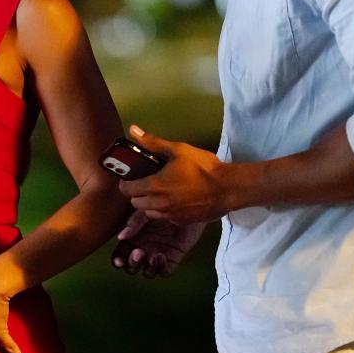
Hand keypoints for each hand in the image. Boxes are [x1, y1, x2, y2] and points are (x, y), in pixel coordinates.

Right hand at [112, 210, 205, 277]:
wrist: (187, 203)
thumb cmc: (163, 204)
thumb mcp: (145, 211)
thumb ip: (133, 224)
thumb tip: (120, 237)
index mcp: (133, 240)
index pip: (120, 256)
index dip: (118, 261)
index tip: (120, 261)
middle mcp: (144, 250)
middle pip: (132, 267)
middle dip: (133, 264)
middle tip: (139, 253)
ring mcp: (158, 255)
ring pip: (148, 272)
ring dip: (148, 268)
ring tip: (153, 256)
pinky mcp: (173, 259)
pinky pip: (164, 272)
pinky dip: (161, 268)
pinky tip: (161, 257)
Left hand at [115, 125, 234, 223]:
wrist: (227, 189)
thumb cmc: (203, 167)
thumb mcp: (178, 150)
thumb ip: (153, 143)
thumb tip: (132, 130)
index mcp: (153, 186)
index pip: (126, 190)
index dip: (126, 183)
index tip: (131, 177)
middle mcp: (158, 205)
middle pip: (136, 203)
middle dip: (138, 194)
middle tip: (147, 182)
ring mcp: (169, 215)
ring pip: (149, 212)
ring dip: (150, 204)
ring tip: (161, 192)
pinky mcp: (180, 222)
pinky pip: (165, 217)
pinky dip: (165, 210)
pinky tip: (176, 200)